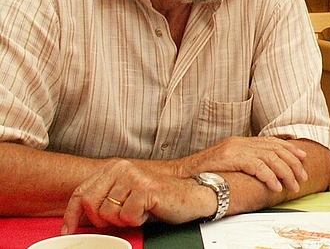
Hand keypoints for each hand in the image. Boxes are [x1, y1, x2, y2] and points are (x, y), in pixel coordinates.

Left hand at [61, 159, 210, 233]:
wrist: (192, 196)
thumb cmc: (160, 198)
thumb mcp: (127, 194)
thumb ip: (105, 197)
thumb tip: (80, 216)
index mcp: (114, 167)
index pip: (81, 193)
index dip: (71, 215)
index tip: (68, 230)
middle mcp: (122, 168)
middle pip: (91, 204)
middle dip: (103, 220)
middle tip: (122, 218)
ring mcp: (134, 177)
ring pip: (108, 213)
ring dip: (124, 220)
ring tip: (140, 211)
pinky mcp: (145, 189)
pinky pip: (127, 217)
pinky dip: (137, 221)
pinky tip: (149, 211)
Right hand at [175, 136, 308, 192]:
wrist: (181, 174)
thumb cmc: (204, 172)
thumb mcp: (228, 162)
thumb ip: (245, 161)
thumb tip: (265, 169)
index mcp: (242, 141)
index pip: (272, 142)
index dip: (290, 149)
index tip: (303, 158)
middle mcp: (241, 142)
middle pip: (275, 149)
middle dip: (292, 163)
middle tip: (302, 177)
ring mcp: (236, 149)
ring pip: (270, 158)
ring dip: (285, 173)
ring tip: (292, 186)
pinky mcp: (231, 158)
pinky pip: (257, 166)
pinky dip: (269, 177)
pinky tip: (276, 186)